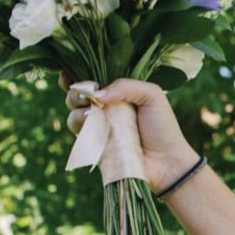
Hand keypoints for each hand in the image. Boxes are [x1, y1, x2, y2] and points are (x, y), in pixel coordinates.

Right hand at [60, 76, 198, 193]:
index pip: (90, 80)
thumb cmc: (162, 126)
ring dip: (77, 110)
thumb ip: (125, 86)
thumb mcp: (151, 95)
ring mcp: (98, 128)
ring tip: (93, 113)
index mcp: (116, 94)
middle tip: (87, 95)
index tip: (68, 73)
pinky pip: (78, 134)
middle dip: (75, 92)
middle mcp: (104, 109)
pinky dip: (80, 126)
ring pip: (73, 114)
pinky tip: (92, 124)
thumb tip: (97, 94)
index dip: (76, 75)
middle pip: (76, 95)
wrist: (167, 162)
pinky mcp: (95, 147)